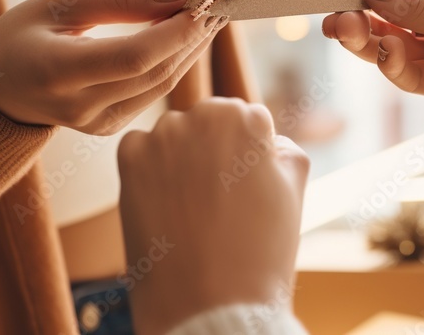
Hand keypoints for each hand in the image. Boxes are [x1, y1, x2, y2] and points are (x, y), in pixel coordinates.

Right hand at [0, 0, 228, 133]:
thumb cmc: (24, 35)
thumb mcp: (60, 3)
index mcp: (56, 72)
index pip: (132, 57)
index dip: (174, 32)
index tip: (204, 1)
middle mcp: (79, 107)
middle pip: (155, 71)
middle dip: (193, 34)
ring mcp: (97, 124)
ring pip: (162, 84)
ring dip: (192, 47)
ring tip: (213, 11)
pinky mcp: (111, 128)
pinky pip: (154, 92)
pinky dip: (176, 61)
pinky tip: (189, 35)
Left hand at [117, 98, 308, 333]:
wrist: (211, 308)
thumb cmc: (259, 254)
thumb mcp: (293, 192)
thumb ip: (285, 151)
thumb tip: (268, 142)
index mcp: (247, 118)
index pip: (245, 120)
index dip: (246, 157)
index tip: (242, 189)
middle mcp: (204, 115)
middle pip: (207, 122)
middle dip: (210, 151)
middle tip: (216, 200)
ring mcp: (164, 136)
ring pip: (172, 136)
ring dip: (178, 159)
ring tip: (190, 209)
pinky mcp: (130, 160)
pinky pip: (137, 150)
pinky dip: (146, 171)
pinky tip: (163, 205)